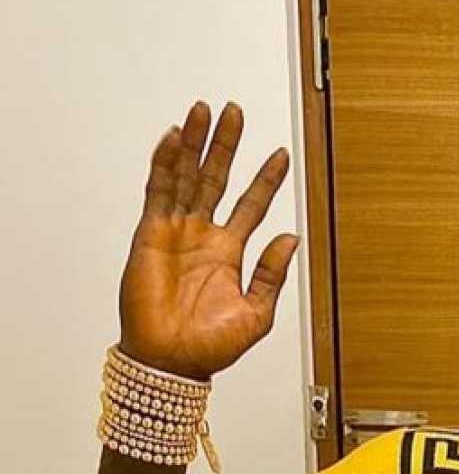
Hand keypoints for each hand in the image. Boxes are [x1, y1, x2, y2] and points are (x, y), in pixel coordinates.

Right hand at [118, 100, 298, 380]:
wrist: (173, 362)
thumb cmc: (210, 346)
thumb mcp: (257, 312)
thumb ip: (272, 273)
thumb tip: (292, 237)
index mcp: (230, 252)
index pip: (252, 204)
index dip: (266, 179)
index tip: (281, 154)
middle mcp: (203, 236)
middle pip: (216, 178)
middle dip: (226, 146)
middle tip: (235, 112)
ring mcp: (176, 232)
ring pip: (186, 176)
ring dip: (195, 144)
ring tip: (204, 111)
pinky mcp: (151, 235)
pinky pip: (158, 192)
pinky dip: (164, 163)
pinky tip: (173, 137)